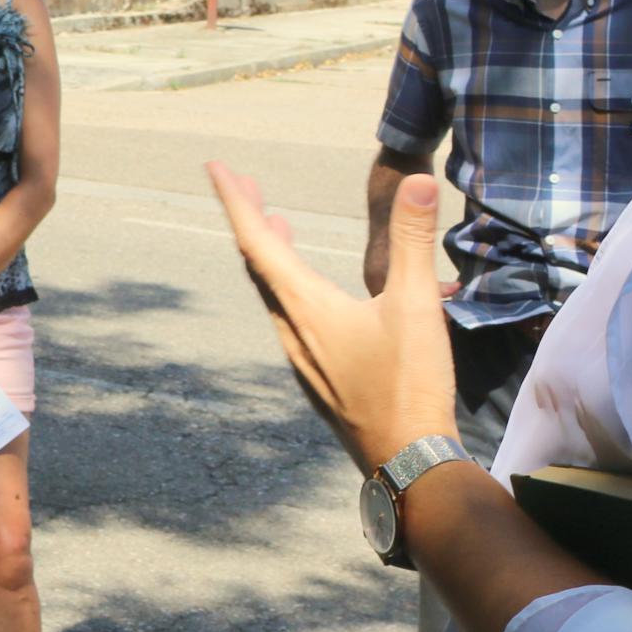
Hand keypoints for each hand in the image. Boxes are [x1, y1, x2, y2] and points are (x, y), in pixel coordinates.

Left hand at [210, 161, 458, 473]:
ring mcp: (303, 357)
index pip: (256, 241)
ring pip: (273, 293)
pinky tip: (309, 290)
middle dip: (249, 218)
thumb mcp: (417, 306)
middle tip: (241, 183)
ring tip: (274, 223)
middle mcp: (292, 330)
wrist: (407, 463)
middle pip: (257, 263)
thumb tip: (415, 178)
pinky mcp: (318, 377)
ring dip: (269, 252)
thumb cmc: (409, 384)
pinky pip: (289, 317)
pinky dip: (288, 285)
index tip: (215, 168)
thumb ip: (413, 240)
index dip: (235, 201)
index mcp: (304, 307)